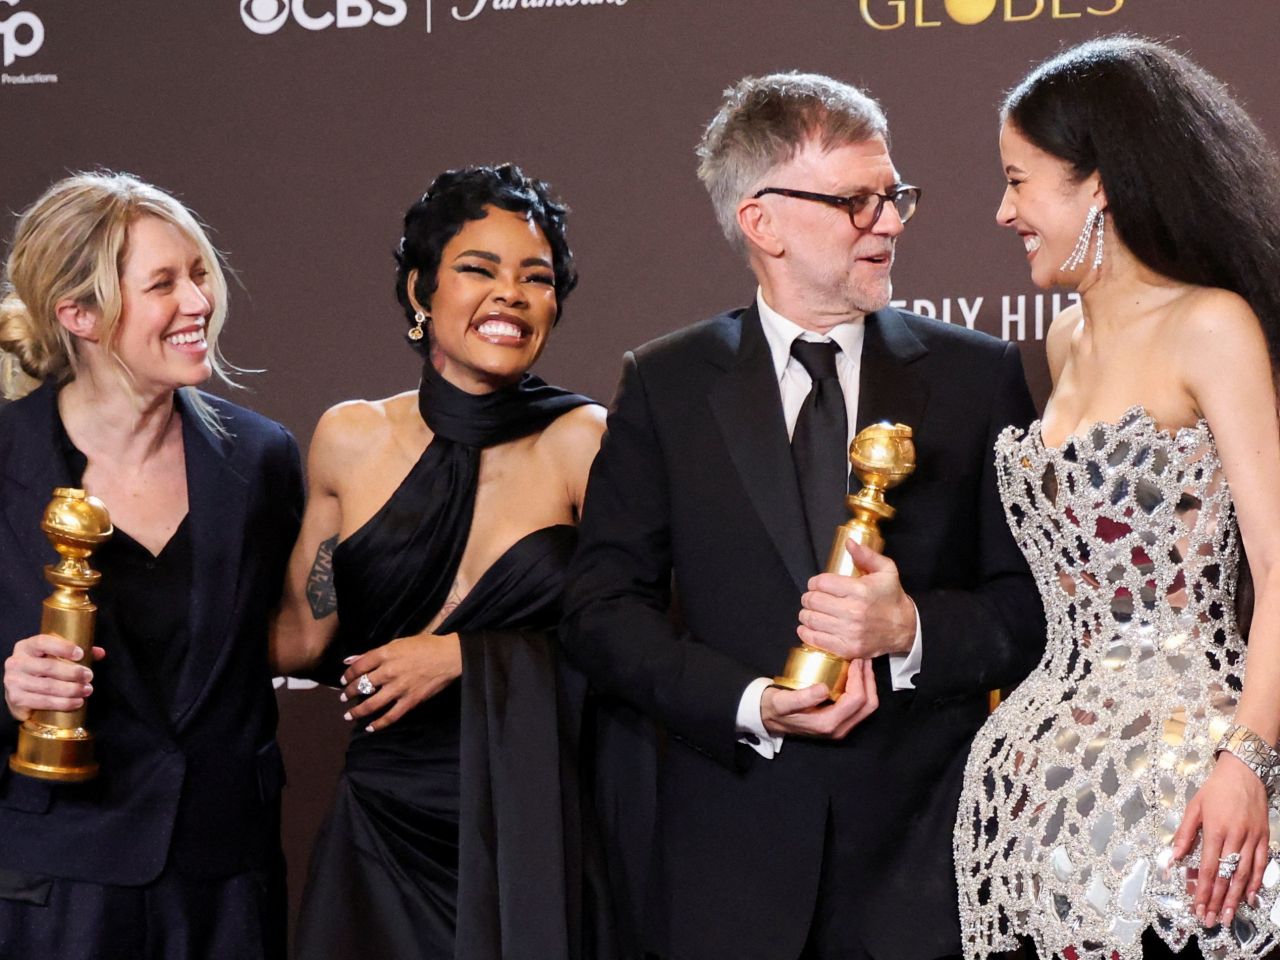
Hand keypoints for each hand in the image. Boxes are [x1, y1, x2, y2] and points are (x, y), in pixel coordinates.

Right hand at [4, 634, 103, 721]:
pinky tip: (77, 702)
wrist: (19, 692)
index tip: (81, 654)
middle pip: (49, 666)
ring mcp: (13, 681)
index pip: (43, 642)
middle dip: (74, 673)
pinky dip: (63, 703)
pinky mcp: (16, 699)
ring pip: (48, 686)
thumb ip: (76, 653)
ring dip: (72, 690)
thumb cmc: (42, 670)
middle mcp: (16, 662)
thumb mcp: (55, 657)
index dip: (63, 647)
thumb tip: (100, 652)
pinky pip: (43, 702)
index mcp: (26, 647)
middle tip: (90, 676)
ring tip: (87, 690)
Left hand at [338, 633, 461, 731]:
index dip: (347, 675)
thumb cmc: (425, 646)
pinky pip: (391, 716)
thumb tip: (350, 660)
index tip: (343, 681)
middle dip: (349, 693)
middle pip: (361, 685)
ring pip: (371, 704)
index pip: (358, 667)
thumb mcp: (398, 643)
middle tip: (344, 698)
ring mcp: (399, 688)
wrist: (449, 657)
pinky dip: (379, 724)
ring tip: (349, 715)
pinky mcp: (410, 701)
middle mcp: (388, 671)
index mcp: (385, 654)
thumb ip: (373, 654)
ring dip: (357, 711)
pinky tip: (370, 727)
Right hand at [760, 659, 878, 738]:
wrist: (769, 718)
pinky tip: (855, 674)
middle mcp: (839, 729)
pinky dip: (863, 688)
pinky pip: (860, 706)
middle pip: (868, 705)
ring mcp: (841, 727)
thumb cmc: (775, 708)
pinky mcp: (841, 721)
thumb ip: (801, 698)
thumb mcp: (782, 702)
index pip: (856, 701)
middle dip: (869, 680)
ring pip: (867, 706)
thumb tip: (823, 689)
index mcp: (828, 724)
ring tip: (863, 663)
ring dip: (868, 683)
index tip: (855, 659)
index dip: (860, 678)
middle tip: (863, 658)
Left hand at [798, 540, 916, 659]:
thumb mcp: (886, 570)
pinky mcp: (848, 648)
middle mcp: (853, 611)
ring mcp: (850, 632)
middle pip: (813, 601)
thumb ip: (866, 555)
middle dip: (808, 597)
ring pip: (812, 619)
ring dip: (806, 614)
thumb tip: (849, 542)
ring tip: (810, 611)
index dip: (814, 582)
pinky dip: (806, 633)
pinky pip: (817, 639)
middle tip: (812, 598)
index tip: (816, 585)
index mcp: (859, 590)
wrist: (905, 628)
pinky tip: (807, 627)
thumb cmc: (892, 598)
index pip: (821, 583)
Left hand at [1172, 752, 1270, 927]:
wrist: (1244, 772)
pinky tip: (1249, 897)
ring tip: (1227, 915)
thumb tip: (1174, 857)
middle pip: (1227, 876)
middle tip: (1210, 920)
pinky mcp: (1264, 838)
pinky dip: (1255, 882)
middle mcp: (1236, 837)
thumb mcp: (1194, 807)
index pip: (1209, 868)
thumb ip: (1185, 834)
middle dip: (1217, 900)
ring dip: (1235, 898)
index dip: (1203, 890)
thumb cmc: (1215, 789)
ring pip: (1244, 874)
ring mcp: (1252, 839)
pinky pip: (1261, 865)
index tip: (1198, 907)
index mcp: (1215, 830)